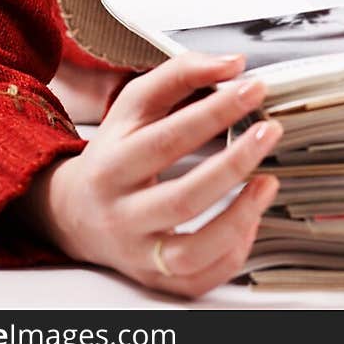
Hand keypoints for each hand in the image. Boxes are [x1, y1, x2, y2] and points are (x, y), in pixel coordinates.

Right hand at [15, 51, 281, 297]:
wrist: (74, 212)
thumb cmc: (116, 150)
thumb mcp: (134, 104)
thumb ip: (181, 74)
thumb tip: (233, 65)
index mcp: (113, 163)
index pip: (167, 138)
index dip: (215, 111)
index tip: (253, 88)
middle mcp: (122, 213)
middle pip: (182, 198)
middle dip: (233, 163)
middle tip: (269, 130)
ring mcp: (138, 252)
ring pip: (190, 252)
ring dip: (238, 218)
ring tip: (268, 182)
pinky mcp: (156, 279)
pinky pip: (198, 278)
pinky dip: (231, 252)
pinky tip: (250, 219)